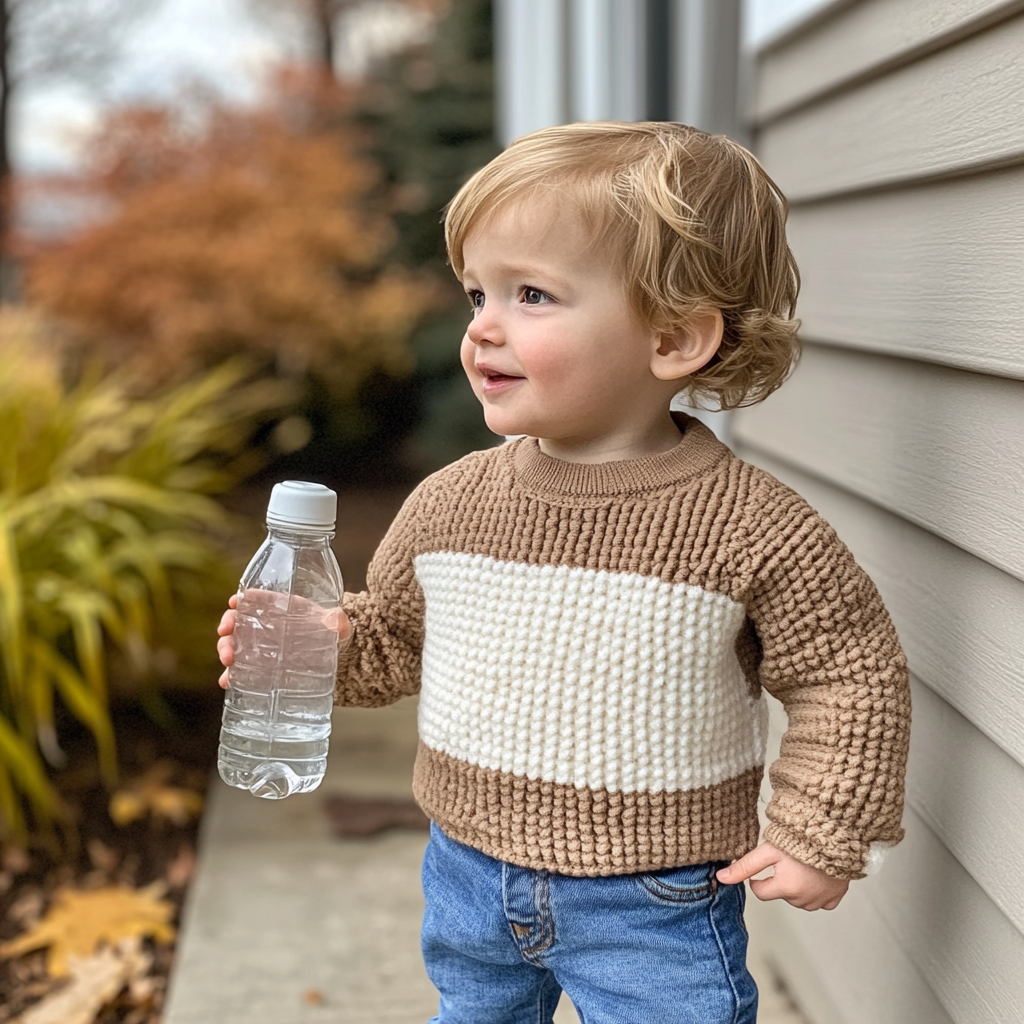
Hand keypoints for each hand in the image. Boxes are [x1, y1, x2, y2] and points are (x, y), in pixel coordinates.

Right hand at [216, 593, 352, 688]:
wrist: (335, 657)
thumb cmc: (331, 633)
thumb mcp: (336, 624)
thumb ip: (337, 621)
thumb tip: (338, 622)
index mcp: (280, 609)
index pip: (255, 601)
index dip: (242, 600)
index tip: (234, 603)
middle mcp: (265, 626)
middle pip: (238, 623)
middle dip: (227, 630)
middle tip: (227, 639)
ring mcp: (261, 647)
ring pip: (234, 645)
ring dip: (226, 650)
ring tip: (228, 662)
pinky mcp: (261, 667)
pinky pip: (241, 670)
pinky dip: (231, 675)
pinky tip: (227, 681)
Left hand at [716, 842, 848, 910]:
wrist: (836, 834)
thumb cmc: (802, 839)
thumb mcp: (768, 850)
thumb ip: (745, 866)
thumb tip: (722, 877)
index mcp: (786, 888)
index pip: (760, 892)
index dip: (758, 878)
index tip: (765, 866)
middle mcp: (803, 899)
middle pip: (780, 895)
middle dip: (779, 881)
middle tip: (787, 861)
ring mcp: (821, 900)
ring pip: (799, 899)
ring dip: (797, 887)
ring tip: (802, 865)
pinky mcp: (835, 897)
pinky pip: (820, 902)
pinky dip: (816, 892)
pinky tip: (816, 875)